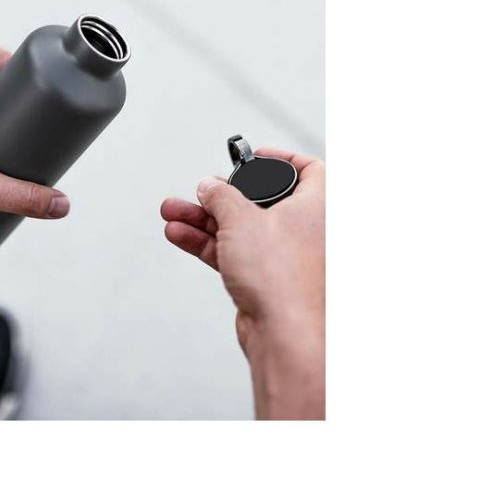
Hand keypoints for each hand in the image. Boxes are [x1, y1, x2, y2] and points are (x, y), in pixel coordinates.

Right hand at [160, 148, 324, 418]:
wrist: (285, 335)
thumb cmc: (283, 279)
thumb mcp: (241, 219)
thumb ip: (221, 195)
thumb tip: (210, 186)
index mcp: (320, 206)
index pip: (308, 168)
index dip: (279, 158)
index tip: (253, 158)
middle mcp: (309, 230)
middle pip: (263, 199)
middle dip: (223, 195)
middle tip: (202, 192)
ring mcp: (288, 257)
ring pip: (243, 228)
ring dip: (205, 220)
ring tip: (173, 212)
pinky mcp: (269, 280)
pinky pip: (236, 252)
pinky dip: (209, 243)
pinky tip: (181, 235)